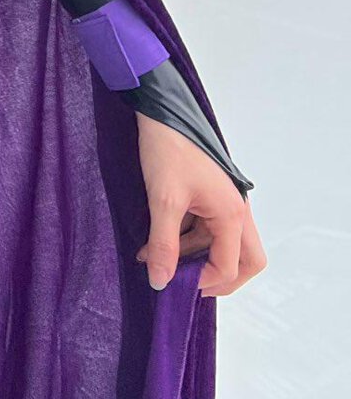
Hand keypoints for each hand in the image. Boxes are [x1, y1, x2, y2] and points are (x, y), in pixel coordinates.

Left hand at [133, 114, 266, 297]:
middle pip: (245, 261)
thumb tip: (161, 282)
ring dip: (193, 257)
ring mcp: (225, 204)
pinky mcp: (210, 197)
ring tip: (153, 258)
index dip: (203, 282)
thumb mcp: (163, 200)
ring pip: (222, 246)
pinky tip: (154, 240)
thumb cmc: (168, 150)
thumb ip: (163, 245)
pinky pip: (207, 229)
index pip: (229, 266)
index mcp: (232, 214)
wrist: (159, 113)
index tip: (173, 285)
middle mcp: (237, 211)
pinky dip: (185, 239)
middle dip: (217, 278)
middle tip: (186, 285)